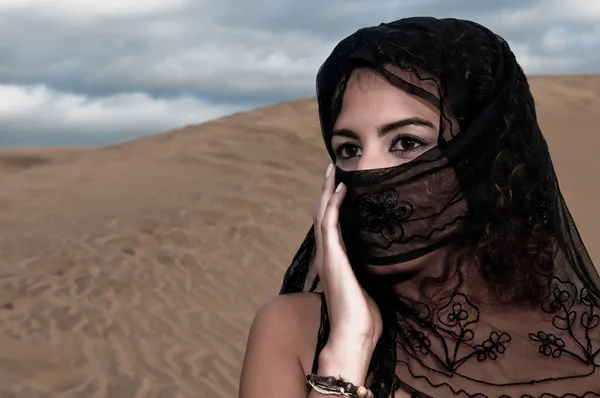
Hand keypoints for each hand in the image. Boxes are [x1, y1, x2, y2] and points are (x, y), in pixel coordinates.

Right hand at [313, 164, 382, 352]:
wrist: (353, 334)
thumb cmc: (363, 317)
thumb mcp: (367, 287)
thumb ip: (367, 271)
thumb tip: (382, 262)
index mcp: (334, 262)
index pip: (330, 226)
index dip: (332, 204)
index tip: (339, 185)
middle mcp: (326, 255)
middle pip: (322, 215)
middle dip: (327, 191)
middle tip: (332, 170)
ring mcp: (327, 255)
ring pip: (322, 214)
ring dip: (328, 191)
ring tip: (333, 171)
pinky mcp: (332, 257)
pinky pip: (330, 223)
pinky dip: (333, 204)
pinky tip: (342, 189)